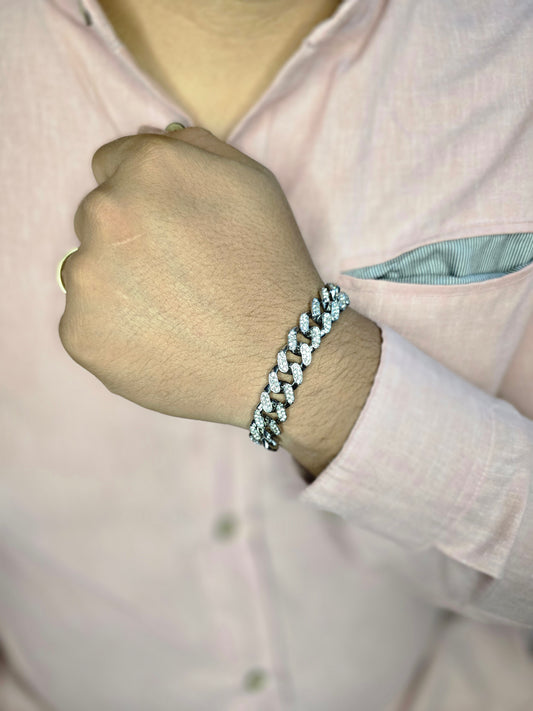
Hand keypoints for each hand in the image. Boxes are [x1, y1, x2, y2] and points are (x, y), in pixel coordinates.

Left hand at [59, 127, 323, 428]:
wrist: (277, 355)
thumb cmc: (271, 266)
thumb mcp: (252, 181)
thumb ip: (193, 146)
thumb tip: (148, 136)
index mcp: (145, 168)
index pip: (112, 165)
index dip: (145, 196)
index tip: (172, 227)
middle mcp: (103, 212)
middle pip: (96, 218)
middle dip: (128, 237)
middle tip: (178, 274)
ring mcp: (85, 277)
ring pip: (87, 271)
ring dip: (116, 284)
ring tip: (171, 311)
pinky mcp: (79, 333)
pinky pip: (86, 322)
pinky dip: (114, 331)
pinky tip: (158, 340)